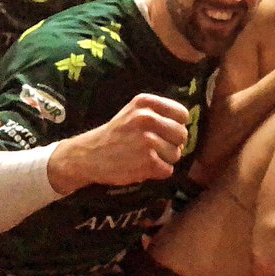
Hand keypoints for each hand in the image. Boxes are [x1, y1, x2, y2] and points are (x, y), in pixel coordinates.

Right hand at [49, 93, 190, 192]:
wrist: (88, 155)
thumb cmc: (117, 134)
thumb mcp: (134, 112)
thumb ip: (159, 113)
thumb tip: (186, 126)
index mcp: (146, 103)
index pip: (182, 114)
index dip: (176, 126)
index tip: (165, 132)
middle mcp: (147, 118)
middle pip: (182, 135)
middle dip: (172, 144)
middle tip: (154, 148)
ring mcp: (147, 140)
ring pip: (176, 154)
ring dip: (164, 159)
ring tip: (145, 156)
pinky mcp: (147, 160)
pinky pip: (168, 170)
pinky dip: (158, 172)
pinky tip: (142, 167)